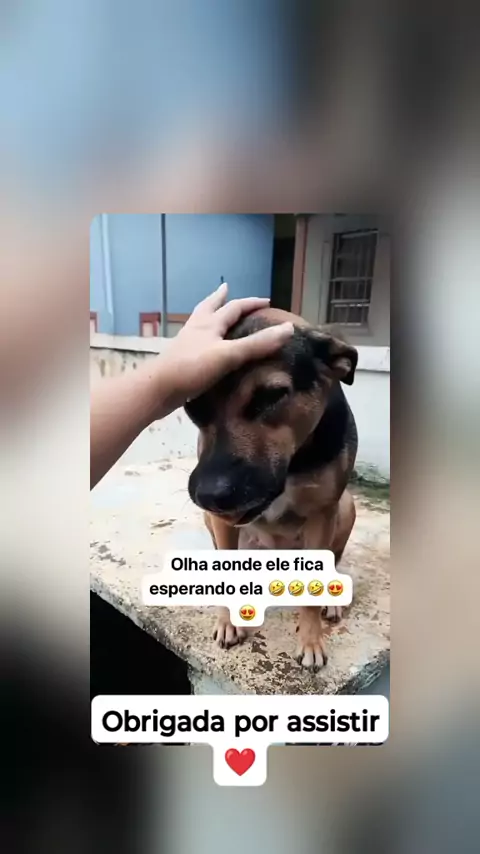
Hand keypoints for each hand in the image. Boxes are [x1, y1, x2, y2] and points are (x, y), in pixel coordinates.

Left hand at [163, 283, 293, 402]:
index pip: (234, 307)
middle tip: (227, 289)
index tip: (267, 301)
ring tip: (213, 311)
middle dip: (222, 299)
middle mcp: (197, 328)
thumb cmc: (192, 368)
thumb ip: (258, 344)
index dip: (251, 303)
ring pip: (200, 322)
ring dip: (209, 314)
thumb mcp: (229, 355)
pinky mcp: (181, 359)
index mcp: (209, 323)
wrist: (157, 389)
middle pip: (210, 307)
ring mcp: (186, 343)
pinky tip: (204, 345)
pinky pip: (196, 341)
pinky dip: (204, 338)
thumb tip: (288, 328)